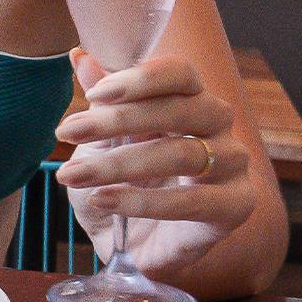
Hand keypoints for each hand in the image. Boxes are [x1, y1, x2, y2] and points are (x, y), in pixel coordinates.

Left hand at [55, 49, 254, 273]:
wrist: (132, 246)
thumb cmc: (118, 184)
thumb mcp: (99, 142)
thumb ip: (100, 102)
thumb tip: (79, 55)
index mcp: (188, 99)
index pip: (181, 73)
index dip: (140, 78)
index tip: (93, 95)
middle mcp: (218, 126)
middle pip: (180, 109)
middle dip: (116, 121)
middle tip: (66, 132)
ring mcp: (232, 165)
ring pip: (183, 153)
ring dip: (119, 163)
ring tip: (72, 175)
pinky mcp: (235, 206)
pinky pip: (192, 201)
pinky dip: (140, 201)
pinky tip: (101, 200)